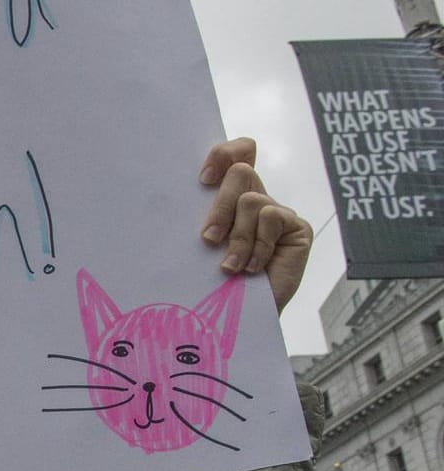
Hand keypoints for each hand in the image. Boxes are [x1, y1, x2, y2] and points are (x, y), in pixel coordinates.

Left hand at [198, 138, 313, 311]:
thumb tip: (174, 199)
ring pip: (251, 200)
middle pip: (241, 171)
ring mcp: (278, 213)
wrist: (240, 317)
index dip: (223, 154)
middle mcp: (257, 199)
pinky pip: (271, 218)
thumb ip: (201, 220)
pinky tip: (252, 268)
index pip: (237, 153)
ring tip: (229, 267)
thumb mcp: (201, 248)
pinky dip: (256, 245)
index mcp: (231, 197)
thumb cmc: (214, 282)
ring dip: (236, 237)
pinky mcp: (296, 228)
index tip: (202, 180)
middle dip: (219, 206)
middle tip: (208, 239)